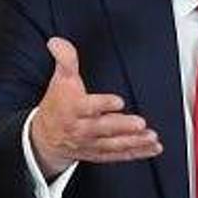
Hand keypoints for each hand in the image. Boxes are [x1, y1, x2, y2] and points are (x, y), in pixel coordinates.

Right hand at [30, 37, 161, 177]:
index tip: (118, 101)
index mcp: (73, 109)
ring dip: (135, 142)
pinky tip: (153, 148)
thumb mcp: (59, 80)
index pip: (87, 107)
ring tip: (152, 137)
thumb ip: (64, 60)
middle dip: (122, 127)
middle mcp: (82, 129)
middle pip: (103, 129)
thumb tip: (57, 42)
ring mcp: (92, 144)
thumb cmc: (58, 105)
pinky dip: (137, 153)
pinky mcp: (100, 154)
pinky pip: (120, 155)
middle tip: (140, 123)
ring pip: (114, 144)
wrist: (45, 137)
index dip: (102, 104)